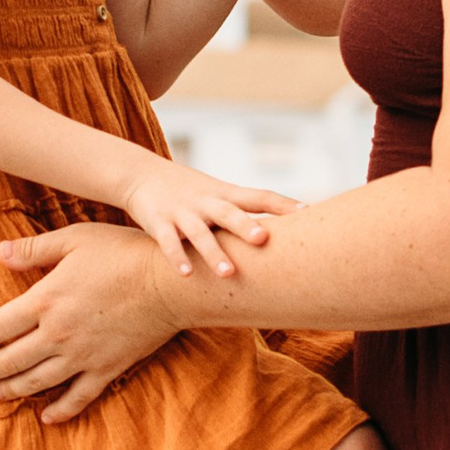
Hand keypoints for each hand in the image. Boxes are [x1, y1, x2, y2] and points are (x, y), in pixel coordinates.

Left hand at [0, 223, 184, 423]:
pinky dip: (60, 410)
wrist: (169, 284)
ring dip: (12, 390)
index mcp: (45, 301)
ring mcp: (82, 356)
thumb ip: (35, 250)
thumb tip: (0, 253)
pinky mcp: (107, 369)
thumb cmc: (122, 254)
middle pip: (11, 360)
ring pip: (38, 381)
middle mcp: (58, 334)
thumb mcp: (74, 240)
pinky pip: (78, 397)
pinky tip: (46, 416)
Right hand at [117, 159, 292, 278]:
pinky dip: (177, 258)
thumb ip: (245, 211)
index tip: (308, 212)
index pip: (259, 196)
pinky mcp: (158, 222)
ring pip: (199, 233)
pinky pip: (168, 242)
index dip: (283, 204)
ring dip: (213, 253)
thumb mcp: (218, 194)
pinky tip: (187, 275)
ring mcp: (182, 212)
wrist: (141, 174)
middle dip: (246, 226)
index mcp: (225, 194)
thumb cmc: (190, 191)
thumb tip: (285, 232)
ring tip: (228, 274)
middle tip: (264, 239)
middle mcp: (206, 201)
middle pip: (229, 213)